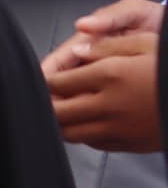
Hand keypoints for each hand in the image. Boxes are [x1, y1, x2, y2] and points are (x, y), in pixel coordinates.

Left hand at [44, 18, 162, 152]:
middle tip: (43, 98)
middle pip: (58, 112)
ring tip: (60, 111)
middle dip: (46, 104)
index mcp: (111, 75)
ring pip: (72, 133)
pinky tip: (87, 123)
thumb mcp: (146, 43)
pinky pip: (95, 144)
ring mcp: (120, 129)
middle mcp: (111, 105)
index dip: (44, 81)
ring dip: (61, 122)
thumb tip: (78, 52)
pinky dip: (84, 134)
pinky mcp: (132, 144)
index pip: (59, 83)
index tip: (41, 78)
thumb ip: (107, 45)